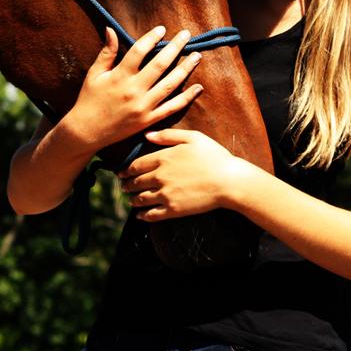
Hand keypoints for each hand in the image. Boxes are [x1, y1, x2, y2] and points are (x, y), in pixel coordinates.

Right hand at [60, 26, 203, 156]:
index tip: (162, 29)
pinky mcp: (149, 120)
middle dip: (175, 47)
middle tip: (186, 34)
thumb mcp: (94, 74)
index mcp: (120, 76)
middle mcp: (134, 90)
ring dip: (186, 68)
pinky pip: (172, 107)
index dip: (151, 38)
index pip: (139, 51)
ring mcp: (144, 106)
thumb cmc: (89, 99)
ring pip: (170, 84)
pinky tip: (198, 87)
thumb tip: (111, 29)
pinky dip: (187, 97)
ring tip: (197, 56)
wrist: (87, 131)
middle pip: (160, 64)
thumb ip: (107, 52)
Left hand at [117, 129, 251, 220]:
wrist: (228, 181)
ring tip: (132, 200)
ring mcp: (165, 194)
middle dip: (127, 185)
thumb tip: (146, 135)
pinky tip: (140, 215)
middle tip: (124, 187)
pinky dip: (143, 215)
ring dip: (133, 200)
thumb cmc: (214, 156)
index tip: (122, 173)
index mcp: (163, 158)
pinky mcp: (173, 209)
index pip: (136, 165)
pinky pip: (152, 214)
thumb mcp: (192, 137)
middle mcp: (160, 176)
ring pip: (141, 199)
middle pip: (136, 182)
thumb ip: (167, 135)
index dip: (126, 170)